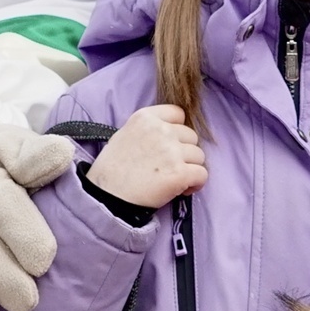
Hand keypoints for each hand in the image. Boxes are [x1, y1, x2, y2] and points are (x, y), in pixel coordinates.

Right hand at [89, 104, 207, 209]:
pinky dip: (196, 184)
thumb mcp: (123, 136)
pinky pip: (202, 174)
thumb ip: (147, 130)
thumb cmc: (110, 171)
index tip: (170, 144)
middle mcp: (161, 130)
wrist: (106, 197)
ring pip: (199, 156)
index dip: (177, 130)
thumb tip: (167, 133)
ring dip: (190, 168)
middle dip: (184, 152)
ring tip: (175, 180)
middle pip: (191, 136)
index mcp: (145, 118)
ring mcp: (172, 151)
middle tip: (171, 167)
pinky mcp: (180, 173)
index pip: (177, 113)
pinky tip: (182, 190)